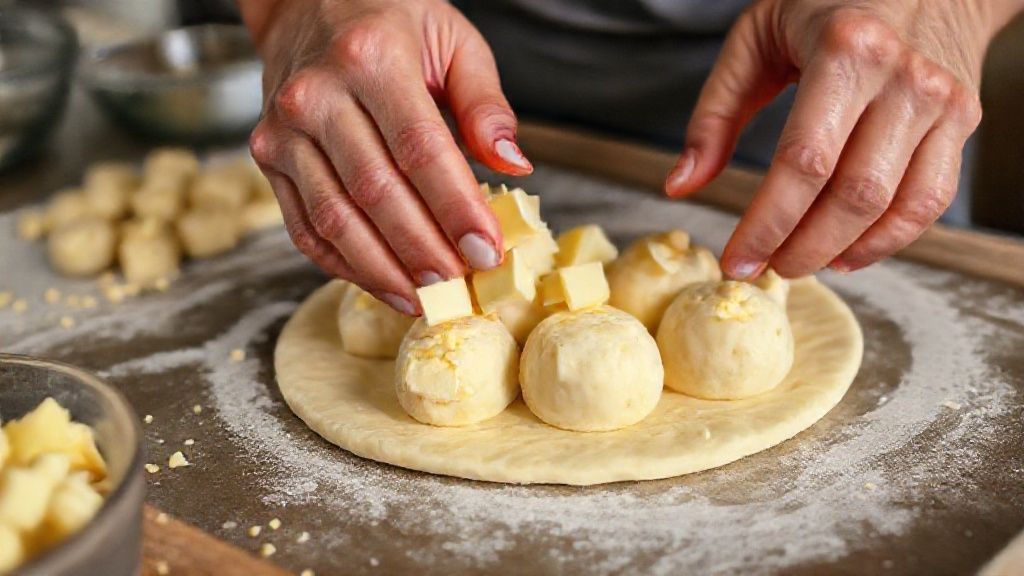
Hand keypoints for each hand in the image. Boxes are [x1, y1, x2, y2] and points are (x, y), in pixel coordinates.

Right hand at [239, 0, 531, 313]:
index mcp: (371, 57)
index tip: (486, 249)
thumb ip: (485, 103)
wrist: (306, 2)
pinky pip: (304, 225)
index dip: (454, 207)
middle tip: (460, 287)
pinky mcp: (266, 155)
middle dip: (423, 250)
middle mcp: (317, 93)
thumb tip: (513, 166)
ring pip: (335, 218)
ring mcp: (283, 128)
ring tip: (425, 299)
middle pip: (376, 191)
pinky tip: (382, 284)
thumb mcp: (452, 39)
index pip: (419, 148)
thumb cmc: (390, 21)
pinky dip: (343, 264)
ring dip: (383, 269)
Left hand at [665, 0, 1020, 277]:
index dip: (766, 224)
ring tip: (797, 263)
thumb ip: (715, 113)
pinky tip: (847, 252)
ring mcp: (940, 102)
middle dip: (801, 248)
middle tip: (764, 269)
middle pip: (852, 195)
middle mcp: (902, 78)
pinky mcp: (962, 121)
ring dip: (840, 251)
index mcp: (845, 51)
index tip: (736, 259)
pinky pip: (930, 201)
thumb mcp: (755, 39)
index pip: (803, 163)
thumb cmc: (828, 2)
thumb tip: (681, 185)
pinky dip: (887, 239)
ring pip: (894, 207)